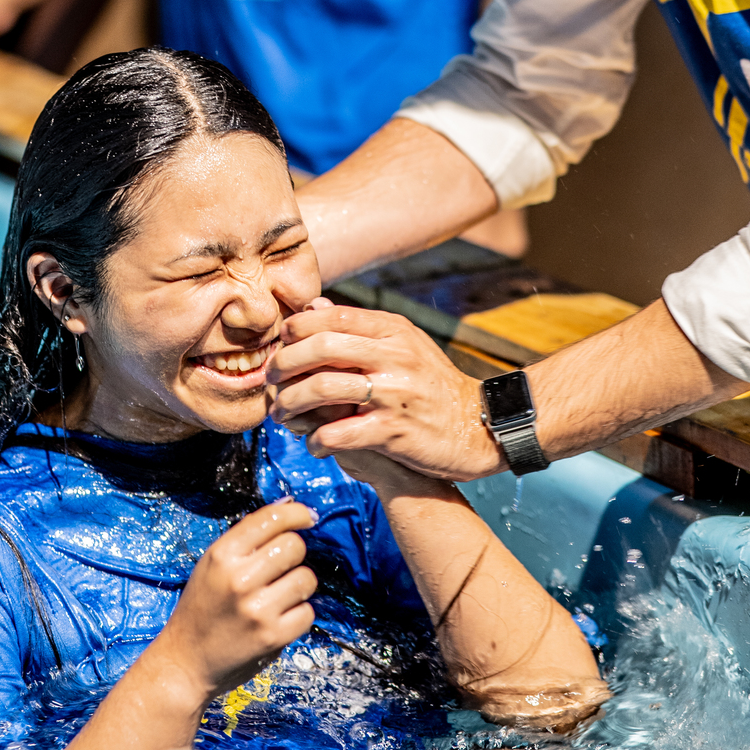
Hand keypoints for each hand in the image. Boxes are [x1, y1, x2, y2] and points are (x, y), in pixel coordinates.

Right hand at [155, 500, 316, 702]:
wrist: (186, 661)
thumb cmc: (201, 608)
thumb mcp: (212, 564)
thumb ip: (246, 536)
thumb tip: (289, 504)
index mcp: (222, 555)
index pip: (270, 519)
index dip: (296, 513)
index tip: (307, 517)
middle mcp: (239, 579)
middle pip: (295, 545)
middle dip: (294, 553)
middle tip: (282, 567)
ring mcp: (257, 609)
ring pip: (307, 578)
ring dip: (300, 585)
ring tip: (281, 594)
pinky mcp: (272, 637)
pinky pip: (308, 612)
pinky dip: (299, 614)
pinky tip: (281, 617)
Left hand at [268, 301, 501, 481]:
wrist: (478, 427)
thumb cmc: (432, 385)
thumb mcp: (404, 344)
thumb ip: (359, 328)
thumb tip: (313, 305)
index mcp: (393, 330)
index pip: (332, 317)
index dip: (297, 328)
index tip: (280, 342)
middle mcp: (394, 356)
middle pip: (322, 348)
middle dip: (285, 364)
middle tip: (270, 379)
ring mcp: (395, 393)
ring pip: (324, 388)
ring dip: (291, 403)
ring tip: (281, 414)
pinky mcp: (395, 431)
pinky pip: (340, 433)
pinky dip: (317, 440)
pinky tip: (313, 444)